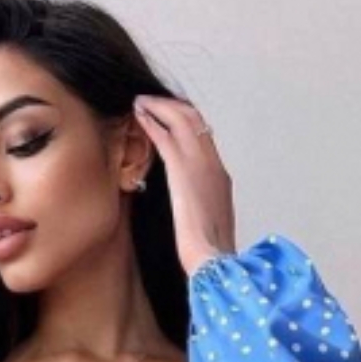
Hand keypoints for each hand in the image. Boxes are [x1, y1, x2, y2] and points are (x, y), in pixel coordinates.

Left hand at [133, 95, 236, 278]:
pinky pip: (167, 135)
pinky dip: (153, 120)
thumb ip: (200, 210)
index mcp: (221, 178)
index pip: (205, 137)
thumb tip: (191, 213)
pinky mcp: (184, 170)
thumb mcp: (208, 225)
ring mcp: (202, 164)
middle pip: (196, 120)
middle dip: (173, 106)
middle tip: (152, 102)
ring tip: (142, 102)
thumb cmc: (208, 252)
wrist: (213, 259)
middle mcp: (215, 165)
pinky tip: (139, 114)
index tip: (169, 116)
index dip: (185, 121)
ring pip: (183, 119)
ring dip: (160, 106)